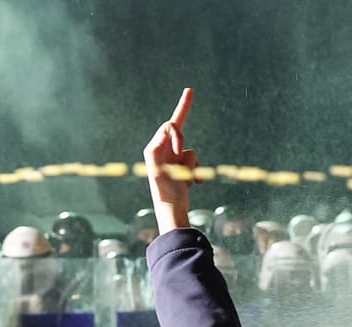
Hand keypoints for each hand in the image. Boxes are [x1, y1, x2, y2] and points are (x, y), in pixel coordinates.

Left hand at [143, 88, 198, 235]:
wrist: (172, 211)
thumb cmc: (165, 193)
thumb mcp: (159, 171)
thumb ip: (159, 150)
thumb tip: (167, 131)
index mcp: (154, 149)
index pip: (169, 127)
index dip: (178, 134)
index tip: (180, 149)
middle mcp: (162, 152)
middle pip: (175, 126)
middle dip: (183, 111)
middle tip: (189, 90)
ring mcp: (173, 160)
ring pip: (190, 150)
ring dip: (192, 163)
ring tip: (186, 180)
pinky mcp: (182, 168)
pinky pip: (195, 160)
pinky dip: (197, 171)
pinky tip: (195, 184)